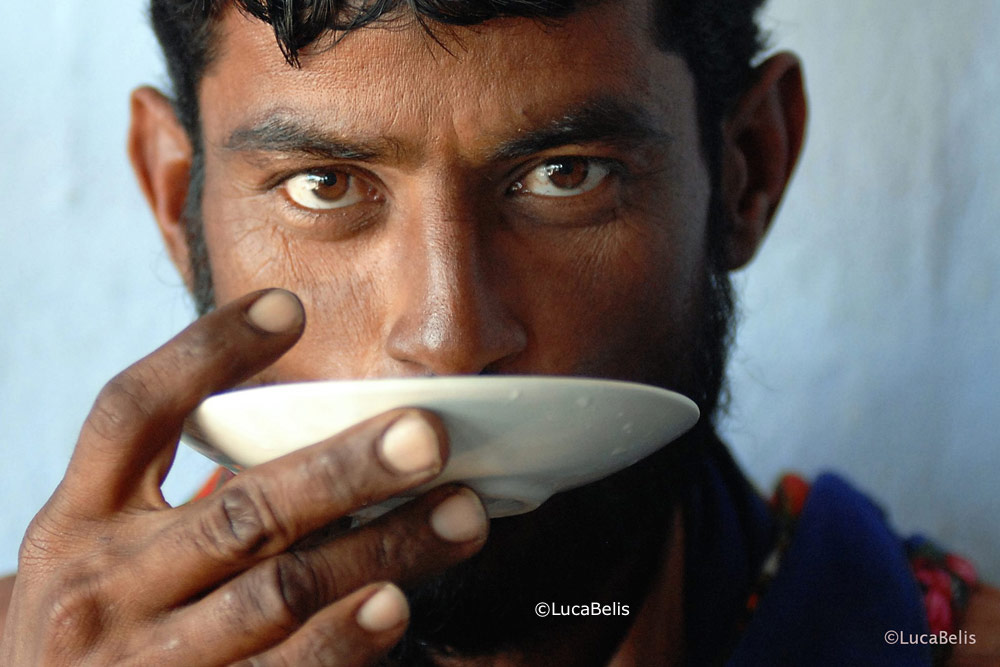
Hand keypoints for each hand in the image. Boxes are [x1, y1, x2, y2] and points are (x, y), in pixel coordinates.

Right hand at [0, 289, 487, 665]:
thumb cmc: (99, 623)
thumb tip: (318, 431)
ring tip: (460, 514)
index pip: (133, 413)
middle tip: (429, 434)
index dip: (206, 353)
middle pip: (239, 509)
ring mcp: (143, 661)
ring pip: (280, 590)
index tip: (290, 306)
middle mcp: (102, 587)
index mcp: (78, 522)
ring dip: (380, 547)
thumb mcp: (102, 553)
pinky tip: (395, 605)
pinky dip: (342, 639)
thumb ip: (176, 499)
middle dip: (344, 468)